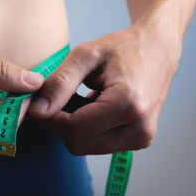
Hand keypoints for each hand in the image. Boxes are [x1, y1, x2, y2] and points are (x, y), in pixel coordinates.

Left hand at [29, 26, 181, 154]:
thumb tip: (37, 110)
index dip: (49, 118)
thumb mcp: (87, 55)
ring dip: (72, 128)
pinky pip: (98, 144)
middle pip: (78, 143)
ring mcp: (142, 138)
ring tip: (76, 99)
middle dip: (59, 124)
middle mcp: (139, 128)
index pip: (74, 128)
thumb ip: (60, 83)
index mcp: (128, 104)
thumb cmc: (123, 47)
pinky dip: (86, 129)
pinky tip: (89, 107)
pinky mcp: (140, 140)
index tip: (36, 104)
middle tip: (54, 100)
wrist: (158, 50)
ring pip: (86, 147)